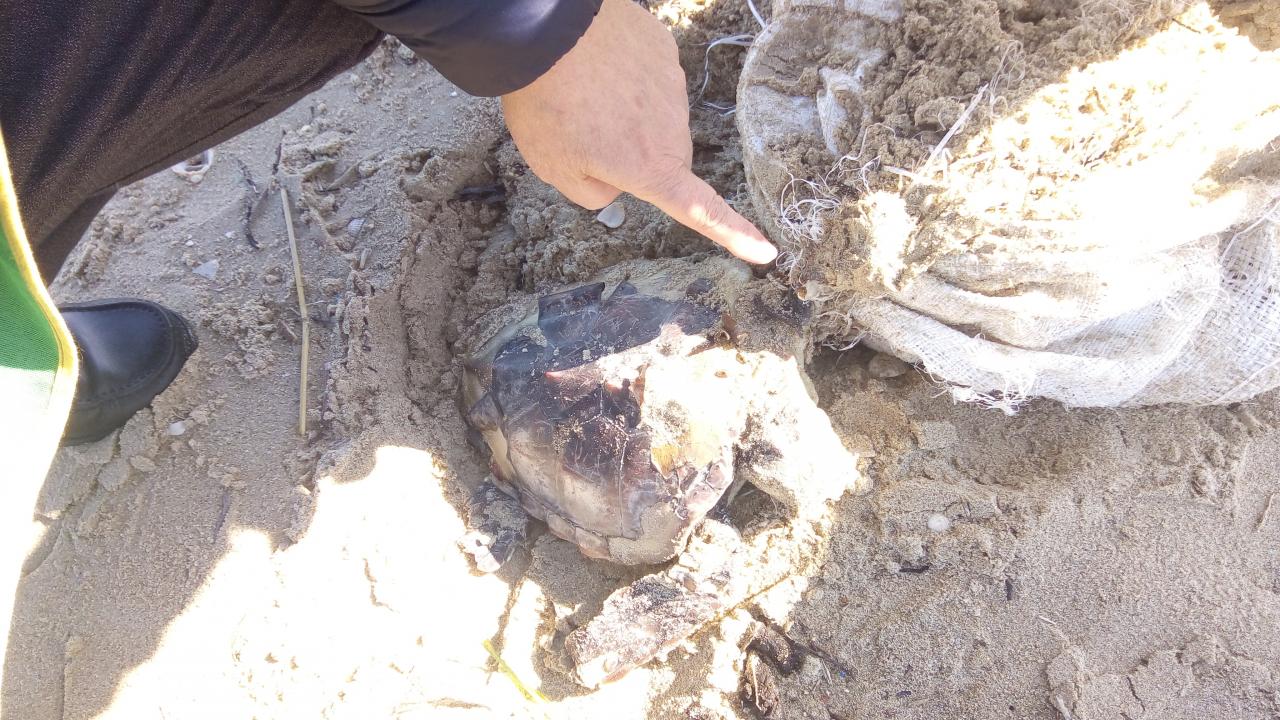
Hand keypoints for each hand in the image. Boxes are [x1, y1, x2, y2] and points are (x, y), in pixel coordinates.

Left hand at [500, 0, 777, 264]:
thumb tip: (617, 181)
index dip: (734, 234)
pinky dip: (626, 76)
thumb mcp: (556, 169)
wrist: (545, 29)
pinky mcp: (664, 50)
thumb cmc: (546, 105)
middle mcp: (673, 130)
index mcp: (651, 168)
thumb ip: (593, 193)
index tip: (765, 253)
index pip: (702, 211)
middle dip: (633, 154)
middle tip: (583, 134)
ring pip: (656, 115)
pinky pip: (649, 75)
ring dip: (627, 112)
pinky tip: (594, 65)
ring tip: (582, 95)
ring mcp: (673, 85)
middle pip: (664, 157)